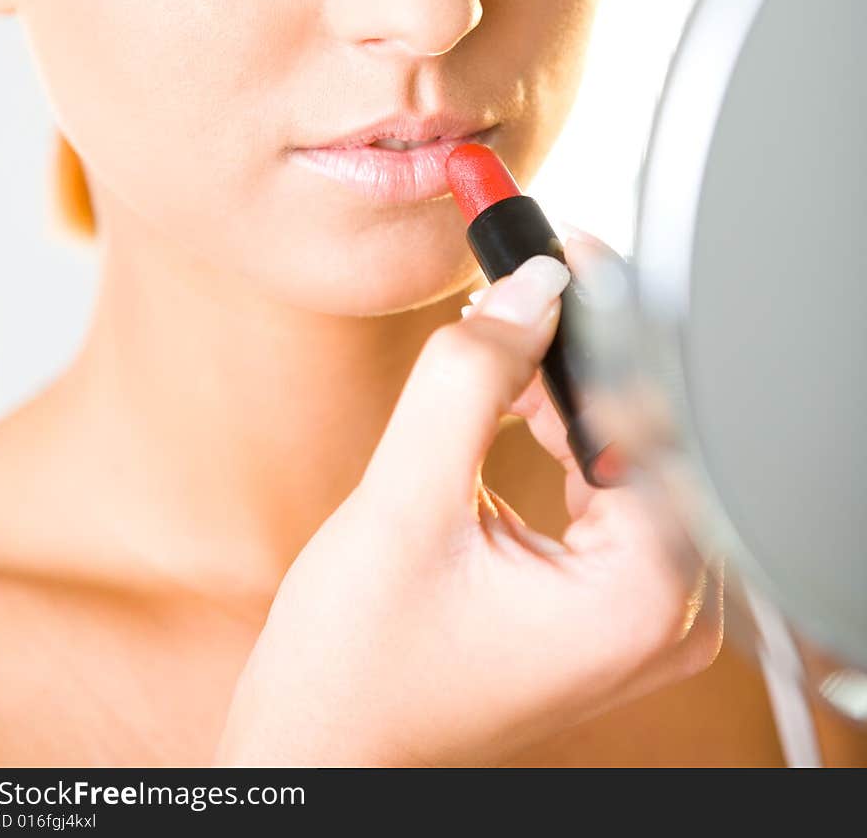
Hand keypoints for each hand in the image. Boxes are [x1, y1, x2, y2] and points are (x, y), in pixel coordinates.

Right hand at [214, 234, 721, 767]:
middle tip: (513, 281)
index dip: (602, 315)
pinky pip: (610, 483)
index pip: (651, 410)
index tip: (554, 245)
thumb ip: (470, 378)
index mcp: (642, 598)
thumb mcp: (403, 504)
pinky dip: (563, 428)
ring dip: (566, 385)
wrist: (326, 747)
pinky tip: (515, 396)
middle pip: (649, 427)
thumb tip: (531, 283)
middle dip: (578, 349)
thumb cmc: (353, 667)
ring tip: (498, 346)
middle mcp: (667, 611)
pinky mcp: (611, 601)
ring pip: (629, 447)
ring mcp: (644, 611)